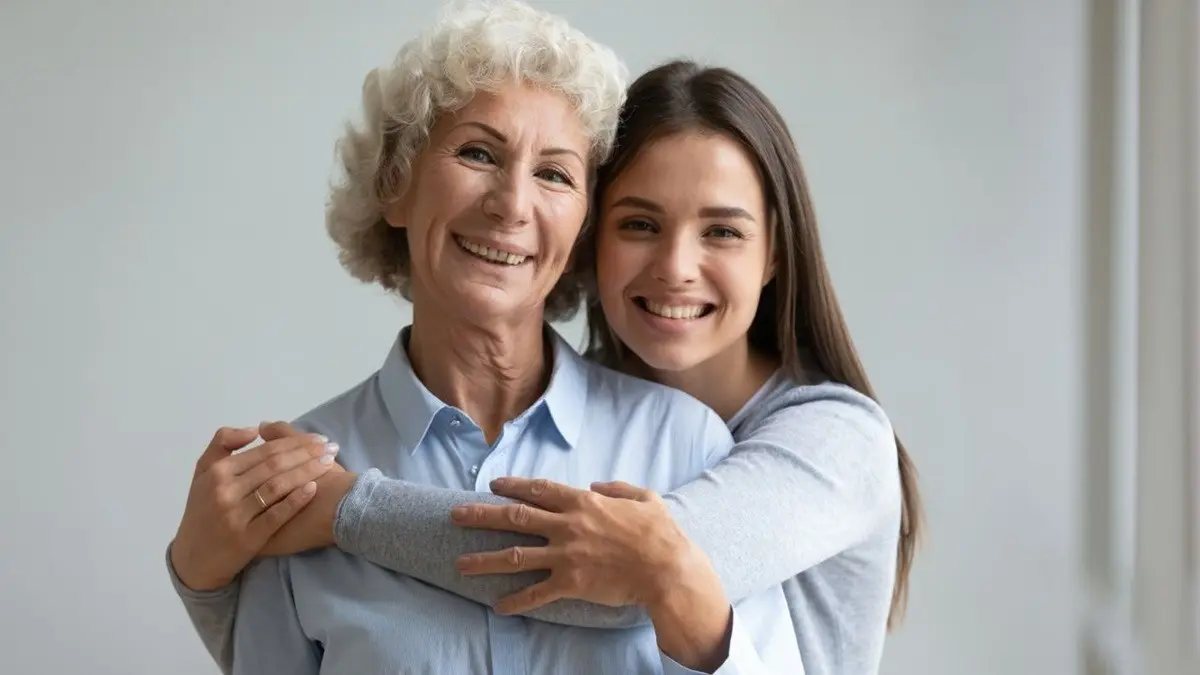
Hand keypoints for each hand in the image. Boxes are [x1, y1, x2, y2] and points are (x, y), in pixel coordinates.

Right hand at [169, 425, 338, 590]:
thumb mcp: (202, 474)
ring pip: (277, 486)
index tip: (318, 438)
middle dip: (307, 453)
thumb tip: (255, 429)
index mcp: (218, 471)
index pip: (264, 451)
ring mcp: (236, 515)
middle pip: (274, 465)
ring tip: (329, 463)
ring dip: (307, 471)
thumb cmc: (202, 511)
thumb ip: (222, 445)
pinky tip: (314, 488)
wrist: (194, 559)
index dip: (294, 442)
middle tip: (330, 447)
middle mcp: (226, 490)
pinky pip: (276, 515)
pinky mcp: (247, 538)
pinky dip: (296, 500)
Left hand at [450, 477, 708, 614]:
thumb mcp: (645, 497)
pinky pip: (536, 593)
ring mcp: (565, 555)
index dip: (512, 486)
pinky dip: (515, 601)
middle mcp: (567, 526)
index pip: (538, 490)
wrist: (666, 569)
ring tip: (459, 563)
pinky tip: (497, 607)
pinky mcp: (570, 583)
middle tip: (455, 515)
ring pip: (515, 555)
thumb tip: (597, 484)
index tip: (492, 485)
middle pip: (515, 517)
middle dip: (481, 515)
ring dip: (484, 559)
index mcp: (582, 503)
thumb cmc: (659, 533)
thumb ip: (618, 487)